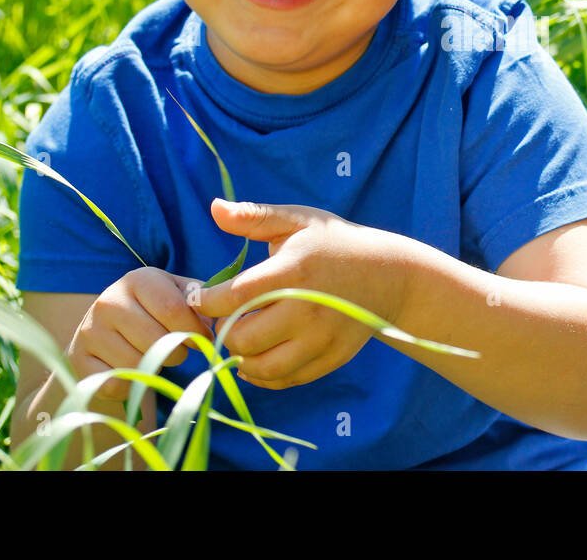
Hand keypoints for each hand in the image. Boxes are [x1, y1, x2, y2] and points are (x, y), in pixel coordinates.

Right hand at [66, 266, 214, 401]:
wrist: (105, 335)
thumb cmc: (153, 313)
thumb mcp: (175, 295)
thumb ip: (199, 300)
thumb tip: (221, 314)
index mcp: (138, 279)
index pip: (174, 310)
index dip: (195, 330)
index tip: (202, 339)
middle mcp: (108, 301)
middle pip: (158, 340)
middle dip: (178, 352)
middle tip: (177, 351)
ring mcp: (89, 331)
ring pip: (138, 364)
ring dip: (155, 369)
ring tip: (154, 357)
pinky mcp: (79, 360)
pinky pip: (116, 383)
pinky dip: (131, 385)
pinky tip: (133, 371)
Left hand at [193, 199, 411, 389]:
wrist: (387, 275)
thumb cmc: (333, 243)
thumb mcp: (298, 220)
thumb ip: (254, 216)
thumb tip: (215, 207)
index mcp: (293, 272)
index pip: (233, 298)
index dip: (207, 301)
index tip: (199, 296)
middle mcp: (307, 310)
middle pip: (243, 339)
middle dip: (222, 331)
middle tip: (220, 319)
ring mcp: (321, 339)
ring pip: (262, 368)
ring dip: (239, 358)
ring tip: (237, 339)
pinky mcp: (331, 358)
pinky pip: (286, 379)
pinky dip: (263, 375)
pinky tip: (256, 358)